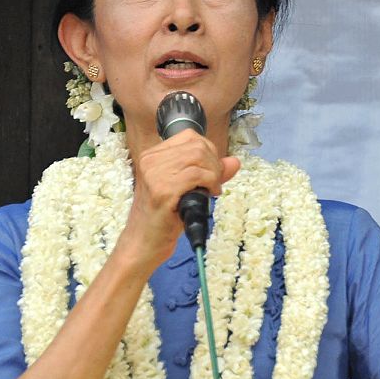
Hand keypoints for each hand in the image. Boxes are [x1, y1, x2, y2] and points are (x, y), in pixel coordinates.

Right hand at [120, 129, 239, 271]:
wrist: (145, 242)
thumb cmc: (164, 217)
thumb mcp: (187, 188)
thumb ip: (209, 172)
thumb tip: (234, 162)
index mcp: (152, 155)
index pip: (190, 136)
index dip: (209, 151)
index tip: (212, 171)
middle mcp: (150, 160)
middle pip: (197, 146)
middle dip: (214, 164)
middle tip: (214, 184)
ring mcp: (154, 174)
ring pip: (199, 157)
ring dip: (213, 174)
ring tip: (211, 190)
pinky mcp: (162, 190)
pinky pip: (196, 175)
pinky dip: (210, 183)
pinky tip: (208, 194)